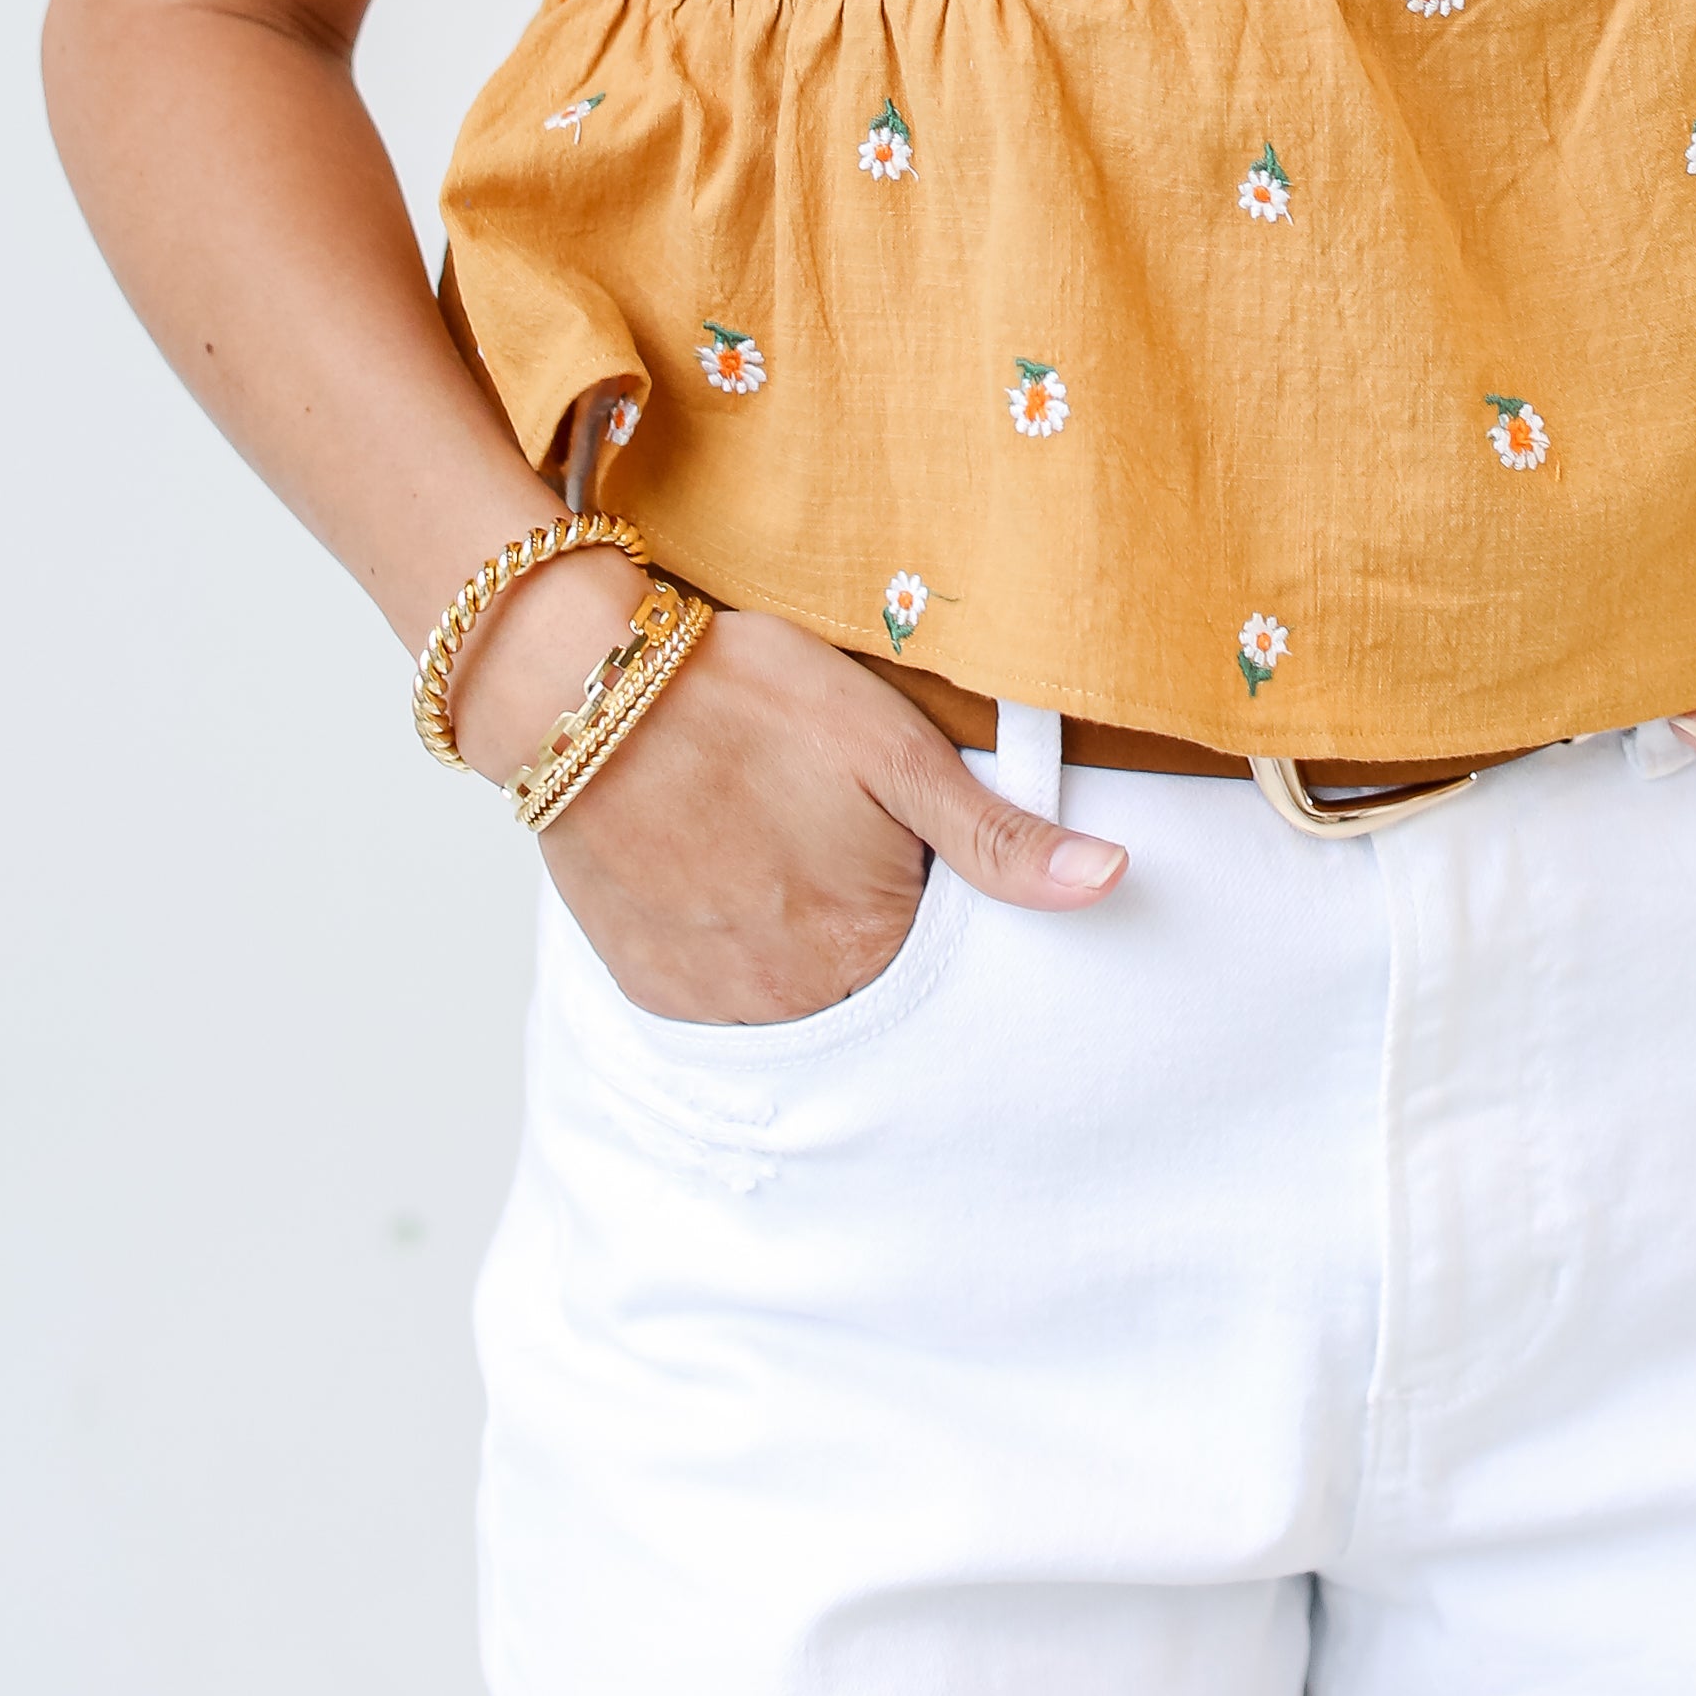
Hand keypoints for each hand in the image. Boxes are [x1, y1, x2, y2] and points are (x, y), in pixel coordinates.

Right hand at [456, 575, 1126, 1023]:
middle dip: (858, 912)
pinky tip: (716, 863)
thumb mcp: (895, 749)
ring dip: (791, 932)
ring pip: (790, 988)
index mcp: (869, 949)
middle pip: (864, 976)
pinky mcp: (649, 987)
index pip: (940, 955)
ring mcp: (712, 1004)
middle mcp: (792, 1002)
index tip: (891, 834)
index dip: (924, 886)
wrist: (582, 690)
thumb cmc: (750, 701)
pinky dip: (728, 943)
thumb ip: (1002, 836)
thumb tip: (1113, 881)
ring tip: (765, 833)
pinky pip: (719, 990)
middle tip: (817, 822)